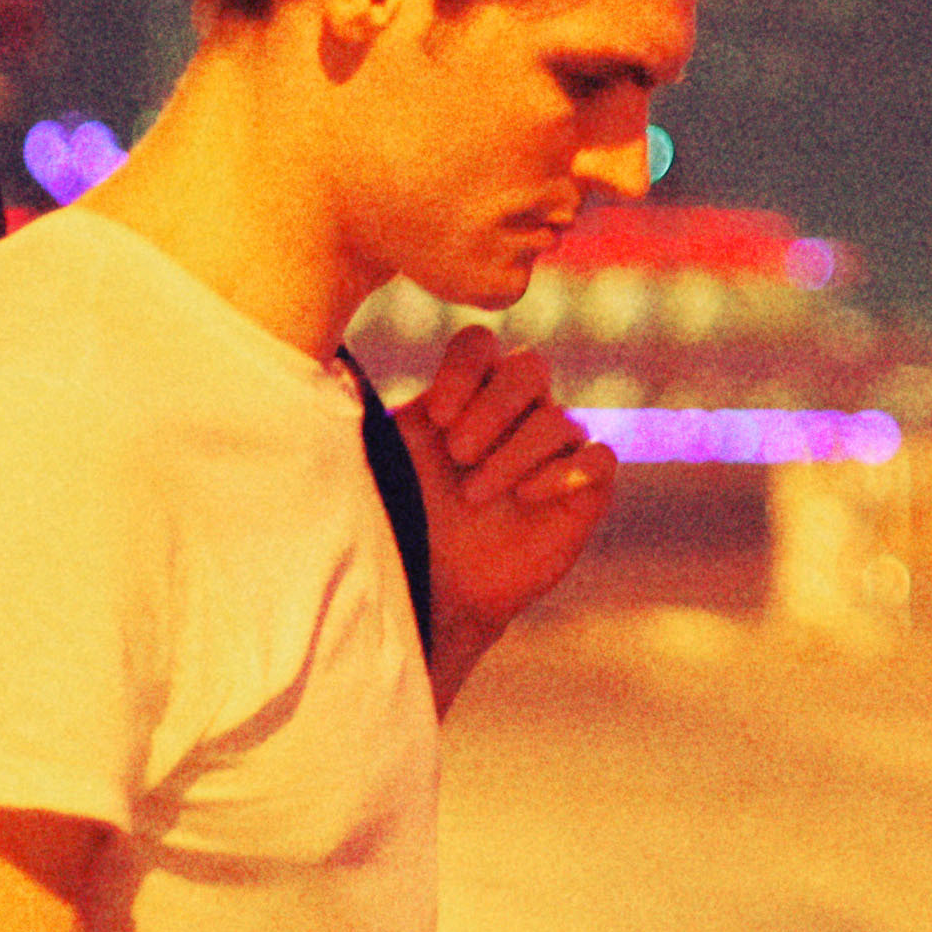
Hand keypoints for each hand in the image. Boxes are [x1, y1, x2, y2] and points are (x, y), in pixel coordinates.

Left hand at [395, 332, 616, 671]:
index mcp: (468, 393)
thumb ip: (367, 416)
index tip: (437, 417)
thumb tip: (334, 376)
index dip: (465, 369)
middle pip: (530, 367)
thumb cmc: (406, 518)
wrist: (436, 586)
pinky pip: (598, 459)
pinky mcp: (584, 488)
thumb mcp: (382, 461)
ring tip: (474, 496)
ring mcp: (555, 449)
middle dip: (494, 406)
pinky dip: (565, 473)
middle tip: (458, 452)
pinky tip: (528, 497)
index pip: (481, 345)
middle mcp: (518, 412)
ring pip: (559, 419)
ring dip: (512, 456)